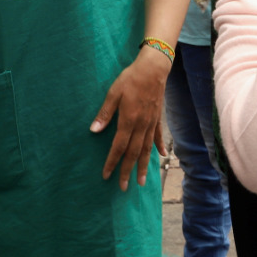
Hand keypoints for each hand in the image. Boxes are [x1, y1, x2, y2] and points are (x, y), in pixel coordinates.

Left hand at [90, 49, 170, 189]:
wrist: (153, 68)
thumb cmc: (131, 79)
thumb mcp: (113, 93)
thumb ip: (105, 113)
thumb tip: (94, 130)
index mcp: (128, 120)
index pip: (118, 147)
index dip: (112, 162)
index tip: (107, 176)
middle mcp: (141, 125)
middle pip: (133, 153)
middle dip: (127, 171)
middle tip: (123, 187)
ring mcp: (151, 123)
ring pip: (146, 149)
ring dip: (143, 166)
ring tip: (141, 181)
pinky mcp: (157, 118)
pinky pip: (158, 136)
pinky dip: (159, 147)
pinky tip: (161, 156)